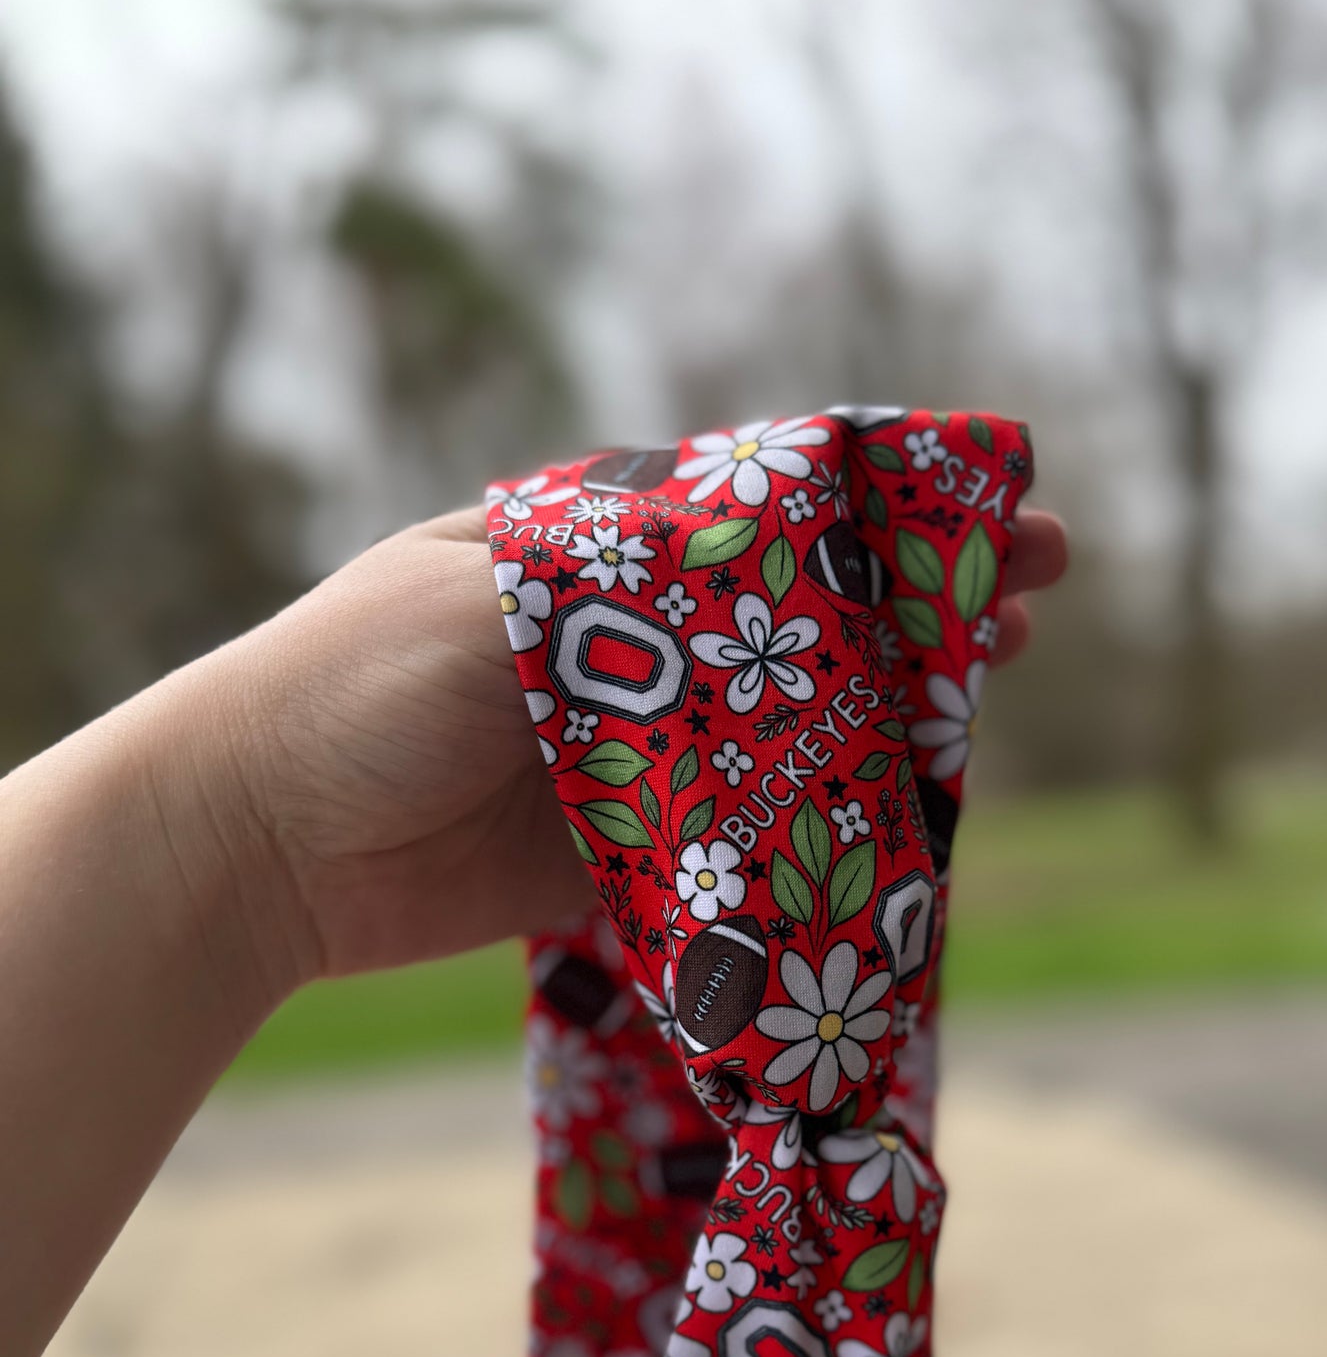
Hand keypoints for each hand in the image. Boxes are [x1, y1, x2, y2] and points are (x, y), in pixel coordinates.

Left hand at [188, 503, 1067, 994]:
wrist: (260, 847)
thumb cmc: (355, 687)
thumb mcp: (495, 597)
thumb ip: (638, 583)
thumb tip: (792, 553)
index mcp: (599, 546)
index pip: (774, 509)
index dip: (888, 510)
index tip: (994, 509)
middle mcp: (633, 638)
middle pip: (804, 611)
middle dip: (917, 599)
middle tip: (1036, 593)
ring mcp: (639, 744)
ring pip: (793, 720)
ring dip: (894, 706)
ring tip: (1001, 679)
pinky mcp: (629, 843)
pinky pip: (747, 828)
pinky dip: (821, 819)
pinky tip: (906, 811)